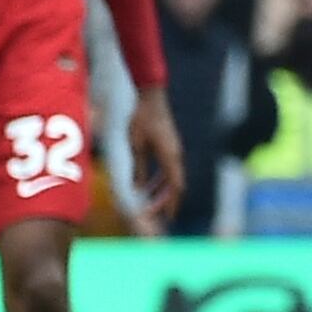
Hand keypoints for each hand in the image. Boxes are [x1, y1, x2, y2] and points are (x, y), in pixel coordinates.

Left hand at [128, 87, 185, 223]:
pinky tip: (150, 184)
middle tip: (159, 216)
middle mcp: (176, 154)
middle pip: (176, 185)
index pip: (174, 186)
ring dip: (164, 191)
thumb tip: (137, 188)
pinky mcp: (170, 145)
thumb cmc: (142, 117)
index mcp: (169, 155)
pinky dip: (162, 180)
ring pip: (173, 177)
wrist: (151, 94)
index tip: (163, 217)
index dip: (169, 203)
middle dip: (168, 202)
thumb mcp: (135, 144)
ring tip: (152, 203)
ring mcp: (174, 150)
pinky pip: (169, 168)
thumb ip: (138, 167)